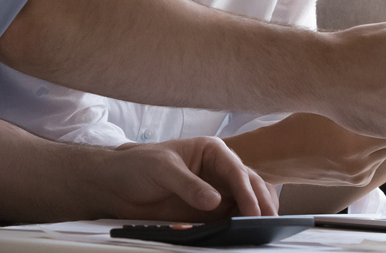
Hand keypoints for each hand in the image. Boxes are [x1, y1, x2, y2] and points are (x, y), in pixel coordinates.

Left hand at [93, 136, 277, 220]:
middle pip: (248, 185)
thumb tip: (214, 201)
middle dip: (260, 202)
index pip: (235, 169)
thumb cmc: (138, 165)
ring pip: (243, 203)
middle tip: (268, 221)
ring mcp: (215, 192)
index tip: (253, 209)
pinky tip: (243, 235)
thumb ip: (188, 185)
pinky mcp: (207, 212)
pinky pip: (228, 219)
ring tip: (262, 231)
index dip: (246, 190)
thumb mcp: (162, 169)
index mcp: (211, 151)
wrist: (117, 184)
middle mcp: (218, 171)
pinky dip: (238, 227)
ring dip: (253, 215)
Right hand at [225, 114, 385, 185]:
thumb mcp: (328, 104)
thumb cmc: (299, 123)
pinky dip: (375, 147)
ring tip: (379, 114)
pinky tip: (363, 134)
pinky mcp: (357, 181)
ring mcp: (360, 174)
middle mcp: (361, 163)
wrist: (278, 155)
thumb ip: (358, 100)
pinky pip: (377, 160)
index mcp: (354, 143)